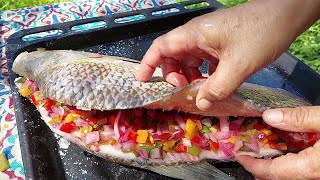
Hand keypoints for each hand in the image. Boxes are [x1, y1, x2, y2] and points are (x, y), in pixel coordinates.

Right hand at [135, 0, 319, 109]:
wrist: (286, 15)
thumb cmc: (260, 34)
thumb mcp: (238, 66)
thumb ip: (216, 88)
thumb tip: (200, 104)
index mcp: (194, 35)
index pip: (161, 47)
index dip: (148, 64)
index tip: (142, 81)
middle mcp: (197, 35)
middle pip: (173, 55)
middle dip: (173, 75)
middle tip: (183, 90)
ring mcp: (209, 38)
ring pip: (189, 59)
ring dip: (190, 76)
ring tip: (200, 90)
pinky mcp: (220, 43)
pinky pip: (205, 60)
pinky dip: (205, 73)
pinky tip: (214, 84)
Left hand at [237, 106, 319, 179]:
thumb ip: (299, 118)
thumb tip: (269, 116)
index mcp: (313, 165)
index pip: (273, 172)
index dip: (252, 165)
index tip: (239, 156)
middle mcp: (315, 175)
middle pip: (278, 178)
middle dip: (259, 167)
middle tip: (247, 153)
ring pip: (289, 176)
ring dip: (273, 166)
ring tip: (261, 152)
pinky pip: (300, 171)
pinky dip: (287, 163)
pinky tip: (285, 151)